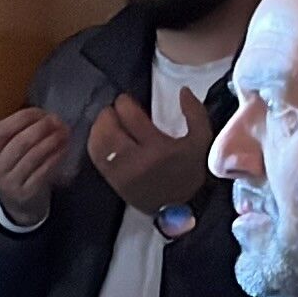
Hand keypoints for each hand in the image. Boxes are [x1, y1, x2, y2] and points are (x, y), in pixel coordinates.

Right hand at [0, 97, 77, 224]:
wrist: (15, 203)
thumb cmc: (6, 166)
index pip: (2, 130)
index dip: (23, 117)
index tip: (41, 112)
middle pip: (21, 142)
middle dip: (42, 128)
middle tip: (57, 120)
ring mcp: (10, 183)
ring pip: (35, 155)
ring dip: (52, 140)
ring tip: (64, 131)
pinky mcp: (27, 192)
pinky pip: (45, 170)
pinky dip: (56, 156)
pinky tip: (64, 146)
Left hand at [85, 92, 209, 215]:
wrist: (184, 207)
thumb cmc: (191, 170)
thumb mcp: (202, 140)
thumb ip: (195, 112)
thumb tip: (183, 90)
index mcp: (157, 148)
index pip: (130, 117)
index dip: (124, 103)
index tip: (125, 100)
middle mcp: (136, 161)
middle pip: (108, 129)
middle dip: (108, 113)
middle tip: (113, 108)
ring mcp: (122, 174)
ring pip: (98, 144)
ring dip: (99, 127)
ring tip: (106, 120)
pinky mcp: (114, 182)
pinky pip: (96, 159)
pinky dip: (95, 143)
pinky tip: (102, 137)